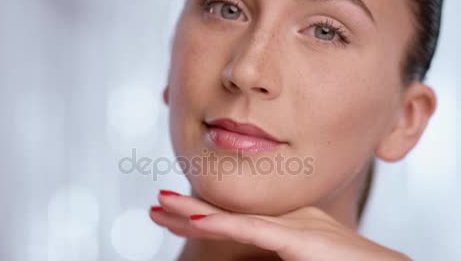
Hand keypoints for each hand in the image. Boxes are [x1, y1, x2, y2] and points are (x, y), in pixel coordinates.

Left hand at [149, 190, 410, 260]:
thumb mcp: (304, 255)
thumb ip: (277, 254)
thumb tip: (252, 256)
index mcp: (288, 227)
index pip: (235, 219)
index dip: (201, 213)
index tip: (171, 211)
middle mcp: (287, 219)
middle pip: (228, 213)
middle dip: (188, 209)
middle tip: (156, 205)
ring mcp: (294, 226)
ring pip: (233, 217)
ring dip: (193, 211)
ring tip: (161, 205)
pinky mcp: (300, 239)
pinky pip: (254, 231)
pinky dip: (222, 224)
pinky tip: (194, 219)